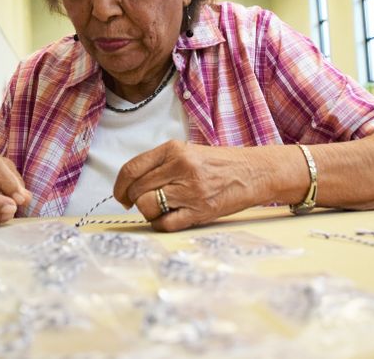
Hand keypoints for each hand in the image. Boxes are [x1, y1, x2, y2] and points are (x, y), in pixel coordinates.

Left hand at [113, 140, 261, 231]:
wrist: (254, 172)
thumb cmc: (219, 164)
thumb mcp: (188, 152)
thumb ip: (160, 164)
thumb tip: (129, 184)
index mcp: (173, 150)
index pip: (131, 169)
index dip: (120, 186)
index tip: (120, 194)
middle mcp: (180, 168)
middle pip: (137, 190)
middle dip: (133, 200)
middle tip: (141, 203)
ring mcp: (190, 191)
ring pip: (147, 207)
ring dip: (148, 212)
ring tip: (160, 209)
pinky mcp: (199, 211)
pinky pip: (165, 224)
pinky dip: (161, 224)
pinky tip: (169, 218)